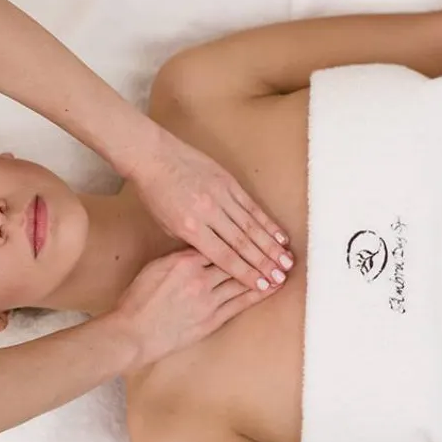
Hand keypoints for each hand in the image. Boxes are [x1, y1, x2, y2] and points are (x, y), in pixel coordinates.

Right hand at [109, 249, 274, 370]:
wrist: (134, 332)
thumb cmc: (138, 300)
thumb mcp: (155, 268)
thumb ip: (178, 256)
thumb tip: (197, 247)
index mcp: (183, 261)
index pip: (217, 243)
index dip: (236, 237)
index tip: (251, 229)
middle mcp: (200, 277)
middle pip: (234, 259)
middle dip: (257, 252)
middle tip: (278, 246)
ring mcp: (207, 299)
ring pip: (241, 280)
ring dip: (264, 271)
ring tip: (282, 264)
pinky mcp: (212, 319)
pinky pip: (240, 303)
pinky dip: (257, 293)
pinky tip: (271, 286)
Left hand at [129, 131, 292, 292]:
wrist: (154, 156)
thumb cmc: (156, 193)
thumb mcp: (167, 225)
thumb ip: (193, 242)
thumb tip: (218, 255)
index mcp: (190, 227)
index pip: (223, 256)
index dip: (245, 272)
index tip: (262, 285)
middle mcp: (208, 212)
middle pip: (242, 243)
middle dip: (264, 263)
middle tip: (282, 278)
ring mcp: (221, 195)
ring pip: (251, 225)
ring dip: (271, 245)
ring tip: (286, 261)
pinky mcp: (228, 182)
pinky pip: (252, 206)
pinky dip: (267, 222)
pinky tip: (279, 235)